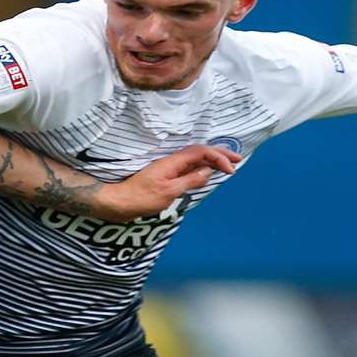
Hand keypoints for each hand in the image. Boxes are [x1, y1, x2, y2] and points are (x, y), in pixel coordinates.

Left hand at [92, 144, 242, 220]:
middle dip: (220, 155)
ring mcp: (167, 170)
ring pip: (194, 160)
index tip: (231, 169)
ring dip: (212, 161)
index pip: (201, 152)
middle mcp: (171, 162)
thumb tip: (208, 172)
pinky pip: (188, 169)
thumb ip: (190, 180)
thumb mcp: (169, 192)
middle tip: (238, 161)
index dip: (218, 157)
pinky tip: (207, 174)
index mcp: (173, 162)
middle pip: (200, 153)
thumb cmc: (140, 198)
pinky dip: (201, 170)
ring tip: (228, 166)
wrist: (117, 203)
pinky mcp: (164, 178)